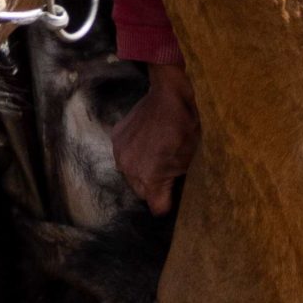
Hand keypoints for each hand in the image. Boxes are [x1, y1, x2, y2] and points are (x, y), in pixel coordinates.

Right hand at [111, 63, 199, 216]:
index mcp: (151, 178)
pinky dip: (133, 154)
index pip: (157, 208)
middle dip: (154, 187)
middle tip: (166, 170)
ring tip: (154, 154)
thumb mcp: (187, 158)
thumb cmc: (184, 127)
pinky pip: (123, 157)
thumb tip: (167, 196)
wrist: (167, 95)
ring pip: (130, 176)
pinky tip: (144, 142)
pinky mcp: (115, 140)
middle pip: (142, 194)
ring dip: (141, 171)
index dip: (167, 204)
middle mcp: (130, 170)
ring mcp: (120, 154)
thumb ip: (174, 181)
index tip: (172, 196)